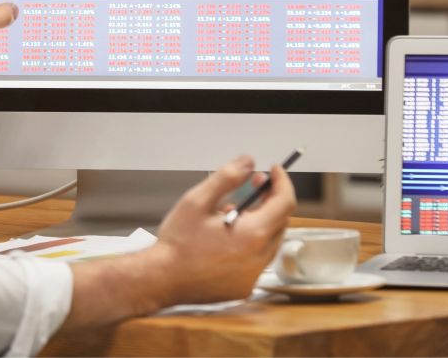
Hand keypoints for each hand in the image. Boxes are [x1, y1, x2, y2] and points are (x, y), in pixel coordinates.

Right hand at [150, 157, 296, 305]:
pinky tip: (227, 238)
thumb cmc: (177, 242)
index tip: (274, 171)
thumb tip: (248, 162)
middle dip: (270, 200)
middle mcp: (259, 257)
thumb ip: (226, 178)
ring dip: (260, 222)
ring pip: (270, 241)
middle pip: (280, 221)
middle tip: (255, 184)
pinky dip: (250, 244)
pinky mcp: (244, 286)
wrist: (162, 280)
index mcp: (253, 234)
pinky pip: (257, 260)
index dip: (282, 182)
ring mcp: (253, 275)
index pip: (285, 203)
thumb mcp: (197, 201)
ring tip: (231, 212)